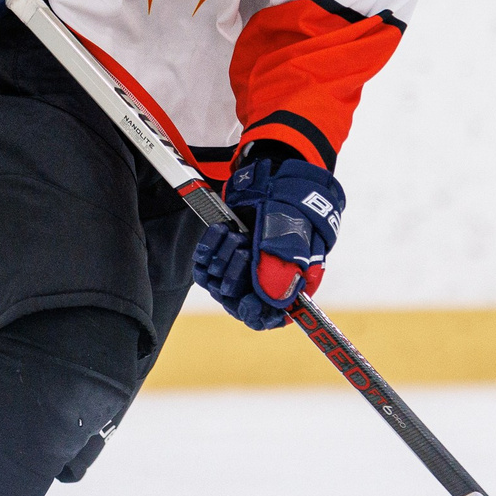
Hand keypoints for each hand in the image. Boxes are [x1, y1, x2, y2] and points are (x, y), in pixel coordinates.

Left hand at [193, 150, 343, 330]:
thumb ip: (280, 268)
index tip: (250, 304)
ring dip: (223, 259)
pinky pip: (204, 267)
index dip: (258, 315)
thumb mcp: (290, 236)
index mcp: (288, 284)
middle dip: (236, 276)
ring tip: (236, 235)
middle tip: (244, 250)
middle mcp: (263, 281)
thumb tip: (273, 302)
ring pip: (218, 285)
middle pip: (238, 302)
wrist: (272, 178)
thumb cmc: (290, 207)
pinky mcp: (222, 254)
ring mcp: (241, 269)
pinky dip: (208, 249)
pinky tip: (220, 230)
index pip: (270, 316)